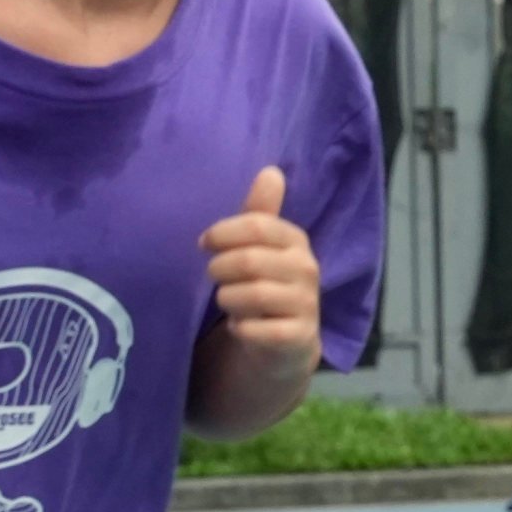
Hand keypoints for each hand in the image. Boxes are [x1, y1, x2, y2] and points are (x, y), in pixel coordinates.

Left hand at [202, 165, 321, 370]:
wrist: (286, 340)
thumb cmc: (266, 283)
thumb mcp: (261, 247)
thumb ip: (260, 213)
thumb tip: (271, 171)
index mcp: (296, 240)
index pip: (257, 226)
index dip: (223, 232)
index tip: (205, 244)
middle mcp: (307, 269)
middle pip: (249, 260)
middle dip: (220, 269)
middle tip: (214, 277)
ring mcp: (306, 304)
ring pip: (252, 295)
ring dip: (228, 299)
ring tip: (228, 301)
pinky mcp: (299, 337)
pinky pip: (257, 329)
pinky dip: (240, 328)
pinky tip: (240, 326)